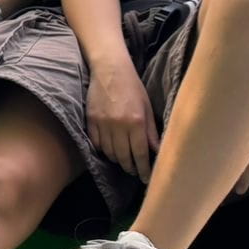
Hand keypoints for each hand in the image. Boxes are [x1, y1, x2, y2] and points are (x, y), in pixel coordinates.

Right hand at [86, 57, 160, 179]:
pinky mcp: (91, 121)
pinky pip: (96, 143)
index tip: (146, 178)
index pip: (140, 154)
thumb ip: (151, 131)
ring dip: (117, 160)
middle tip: (134, 171)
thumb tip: (157, 151)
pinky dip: (103, 150)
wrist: (110, 70)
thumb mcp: (147, 107)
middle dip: (130, 167)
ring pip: (109, 152)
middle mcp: (119, 125)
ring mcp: (102, 124)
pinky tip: (109, 150)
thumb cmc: (133, 87)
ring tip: (123, 161)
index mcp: (136, 122)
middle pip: (123, 156)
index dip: (143, 169)